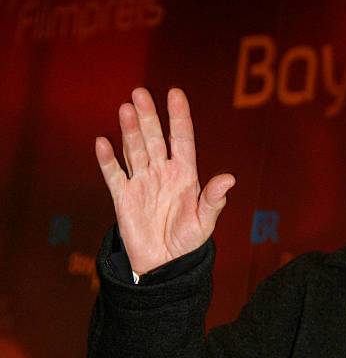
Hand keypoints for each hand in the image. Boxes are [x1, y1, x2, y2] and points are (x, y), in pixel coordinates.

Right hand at [95, 87, 234, 274]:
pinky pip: (114, 174)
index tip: (175, 93)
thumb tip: (230, 178)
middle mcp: (163, 173)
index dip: (179, 117)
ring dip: (129, 131)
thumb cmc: (187, 242)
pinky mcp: (123, 197)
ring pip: (135, 150)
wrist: (163, 264)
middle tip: (141, 93)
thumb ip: (213, 200)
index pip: (182, 139)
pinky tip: (103, 142)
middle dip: (149, 116)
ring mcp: (142, 182)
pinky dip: (108, 159)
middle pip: (155, 139)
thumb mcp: (204, 223)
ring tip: (126, 108)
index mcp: (185, 175)